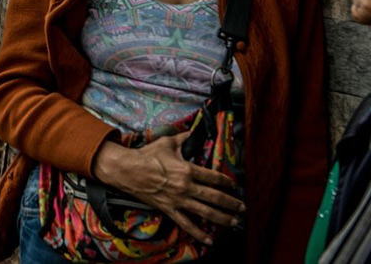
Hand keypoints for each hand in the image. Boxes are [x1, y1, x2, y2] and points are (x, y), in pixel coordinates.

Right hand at [93, 133, 243, 244]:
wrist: (128, 170)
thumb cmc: (147, 155)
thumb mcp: (167, 142)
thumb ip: (183, 138)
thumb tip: (191, 131)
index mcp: (188, 169)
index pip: (214, 177)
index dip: (227, 181)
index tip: (234, 184)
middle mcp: (186, 187)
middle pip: (215, 197)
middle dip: (232, 203)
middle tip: (242, 207)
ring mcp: (178, 200)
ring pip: (206, 212)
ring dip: (223, 218)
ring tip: (234, 222)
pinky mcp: (169, 209)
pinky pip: (186, 224)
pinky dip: (199, 233)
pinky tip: (209, 240)